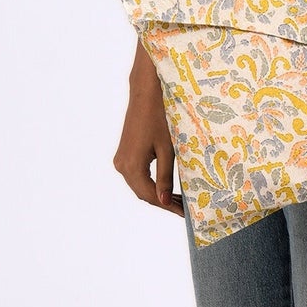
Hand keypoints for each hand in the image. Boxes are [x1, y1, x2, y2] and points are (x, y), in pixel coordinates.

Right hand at [113, 82, 185, 218]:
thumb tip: (163, 201)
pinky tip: (166, 185)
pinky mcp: (124, 153)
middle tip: (185, 209)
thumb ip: (165, 177)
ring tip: (179, 200)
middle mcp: (121, 165)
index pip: (150, 196)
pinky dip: (151, 183)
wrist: (146, 92)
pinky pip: (137, 175)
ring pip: (139, 186)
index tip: (186, 214)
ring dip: (157, 194)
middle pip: (143, 193)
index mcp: (131, 166)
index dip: (168, 207)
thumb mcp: (167, 149)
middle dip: (163, 202)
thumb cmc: (160, 117)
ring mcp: (120, 159)